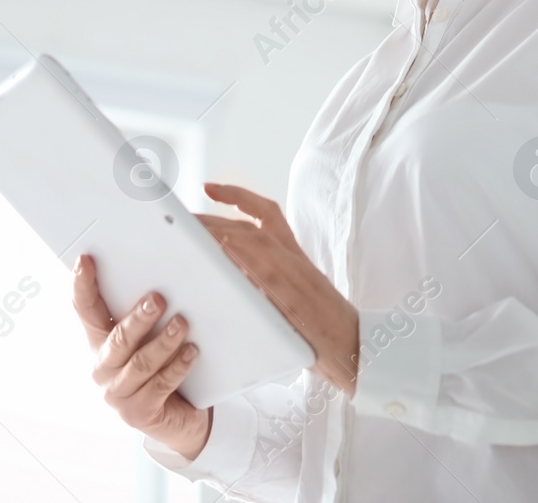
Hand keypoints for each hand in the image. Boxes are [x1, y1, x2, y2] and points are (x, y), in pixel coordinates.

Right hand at [72, 254, 211, 461]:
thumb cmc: (163, 363)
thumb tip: (166, 274)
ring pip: (141, 363)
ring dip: (164, 342)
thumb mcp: (151, 332)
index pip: (85, 309)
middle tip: (158, 299)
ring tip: (182, 324)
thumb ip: (149, 307)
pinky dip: (177, 367)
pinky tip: (191, 352)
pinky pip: (160, 386)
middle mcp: (103, 367)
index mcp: (100, 341)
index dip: (82, 285)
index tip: (85, 261)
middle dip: (138, 318)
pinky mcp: (138, 414)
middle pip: (118, 339)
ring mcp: (118, 394)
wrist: (178, 414)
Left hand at [199, 182, 360, 394]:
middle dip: (212, 216)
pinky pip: (265, 268)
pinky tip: (220, 249)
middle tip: (181, 216)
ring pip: (254, 239)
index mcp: (293, 256)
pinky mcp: (295, 296)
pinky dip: (243, 254)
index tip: (209, 187)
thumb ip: (263, 283)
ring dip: (220, 230)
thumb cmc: (320, 331)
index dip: (237, 196)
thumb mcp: (291, 298)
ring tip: (189, 230)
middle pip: (249, 225)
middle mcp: (294, 258)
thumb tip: (227, 278)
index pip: (266, 213)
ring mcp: (295, 275)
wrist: (356, 350)